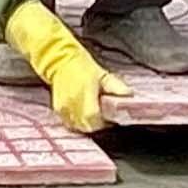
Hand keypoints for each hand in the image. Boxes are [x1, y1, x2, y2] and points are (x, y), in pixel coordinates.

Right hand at [1, 0, 129, 134]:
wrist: (59, 60)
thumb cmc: (81, 66)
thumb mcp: (102, 74)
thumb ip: (116, 87)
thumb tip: (129, 95)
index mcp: (85, 92)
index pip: (94, 118)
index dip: (104, 122)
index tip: (110, 118)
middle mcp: (73, 101)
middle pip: (87, 126)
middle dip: (97, 124)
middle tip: (103, 115)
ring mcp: (64, 106)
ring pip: (78, 127)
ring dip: (87, 124)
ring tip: (93, 114)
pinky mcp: (58, 109)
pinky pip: (70, 124)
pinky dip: (77, 122)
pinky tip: (82, 114)